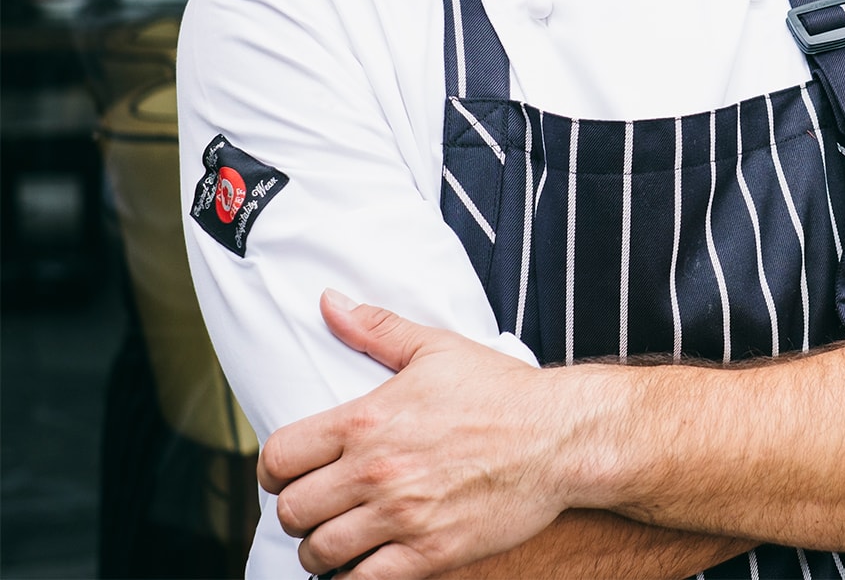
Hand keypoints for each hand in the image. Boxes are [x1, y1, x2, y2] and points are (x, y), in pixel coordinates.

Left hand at [259, 291, 587, 579]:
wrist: (559, 437)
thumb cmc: (501, 391)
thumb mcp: (436, 348)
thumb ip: (375, 329)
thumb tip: (327, 303)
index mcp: (368, 421)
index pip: (279, 458)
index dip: (273, 470)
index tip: (288, 474)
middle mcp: (376, 472)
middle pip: (291, 511)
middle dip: (297, 510)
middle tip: (318, 505)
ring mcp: (402, 517)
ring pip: (318, 553)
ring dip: (320, 548)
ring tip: (338, 537)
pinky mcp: (430, 554)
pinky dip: (353, 578)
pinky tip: (366, 561)